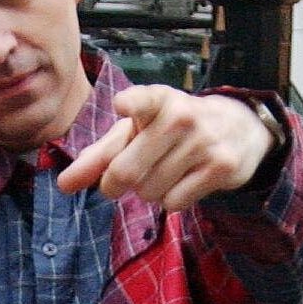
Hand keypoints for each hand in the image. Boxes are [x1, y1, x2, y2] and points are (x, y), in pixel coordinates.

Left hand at [56, 87, 278, 212]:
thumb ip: (99, 157)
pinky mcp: (220, 167)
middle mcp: (180, 116)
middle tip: (122, 179)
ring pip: (149, 192)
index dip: (132, 104)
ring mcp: (203, 142)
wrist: (238, 127)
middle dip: (115, 184)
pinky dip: (172, 200)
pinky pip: (175, 203)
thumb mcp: (135, 132)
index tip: (122, 105)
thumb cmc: (171, 130)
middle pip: (126, 172)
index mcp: (155, 101)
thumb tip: (64, 185)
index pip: (142, 100)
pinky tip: (185, 180)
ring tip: (165, 170)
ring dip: (149, 191)